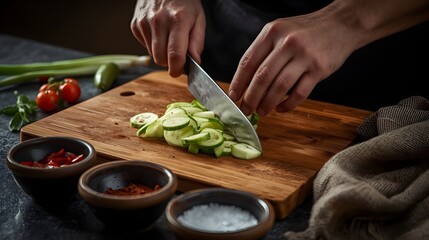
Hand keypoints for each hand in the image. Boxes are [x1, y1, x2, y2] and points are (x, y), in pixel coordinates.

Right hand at [130, 0, 205, 76]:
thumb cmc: (184, 1)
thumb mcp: (199, 18)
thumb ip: (197, 41)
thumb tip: (195, 61)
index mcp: (177, 20)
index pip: (174, 55)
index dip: (177, 69)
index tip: (179, 71)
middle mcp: (158, 21)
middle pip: (160, 59)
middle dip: (170, 62)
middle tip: (177, 53)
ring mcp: (144, 22)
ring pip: (152, 54)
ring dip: (161, 52)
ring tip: (168, 37)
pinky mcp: (135, 24)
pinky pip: (145, 46)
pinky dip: (153, 44)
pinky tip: (159, 32)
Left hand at [228, 11, 356, 115]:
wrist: (341, 24)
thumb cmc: (306, 32)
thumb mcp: (280, 32)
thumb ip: (264, 52)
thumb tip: (245, 82)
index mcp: (272, 33)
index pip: (248, 61)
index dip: (238, 82)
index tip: (233, 97)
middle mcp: (287, 43)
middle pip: (262, 77)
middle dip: (251, 97)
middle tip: (246, 109)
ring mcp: (304, 56)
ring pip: (280, 86)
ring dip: (267, 103)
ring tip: (262, 112)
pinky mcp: (319, 69)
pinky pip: (300, 93)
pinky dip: (288, 104)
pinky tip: (281, 108)